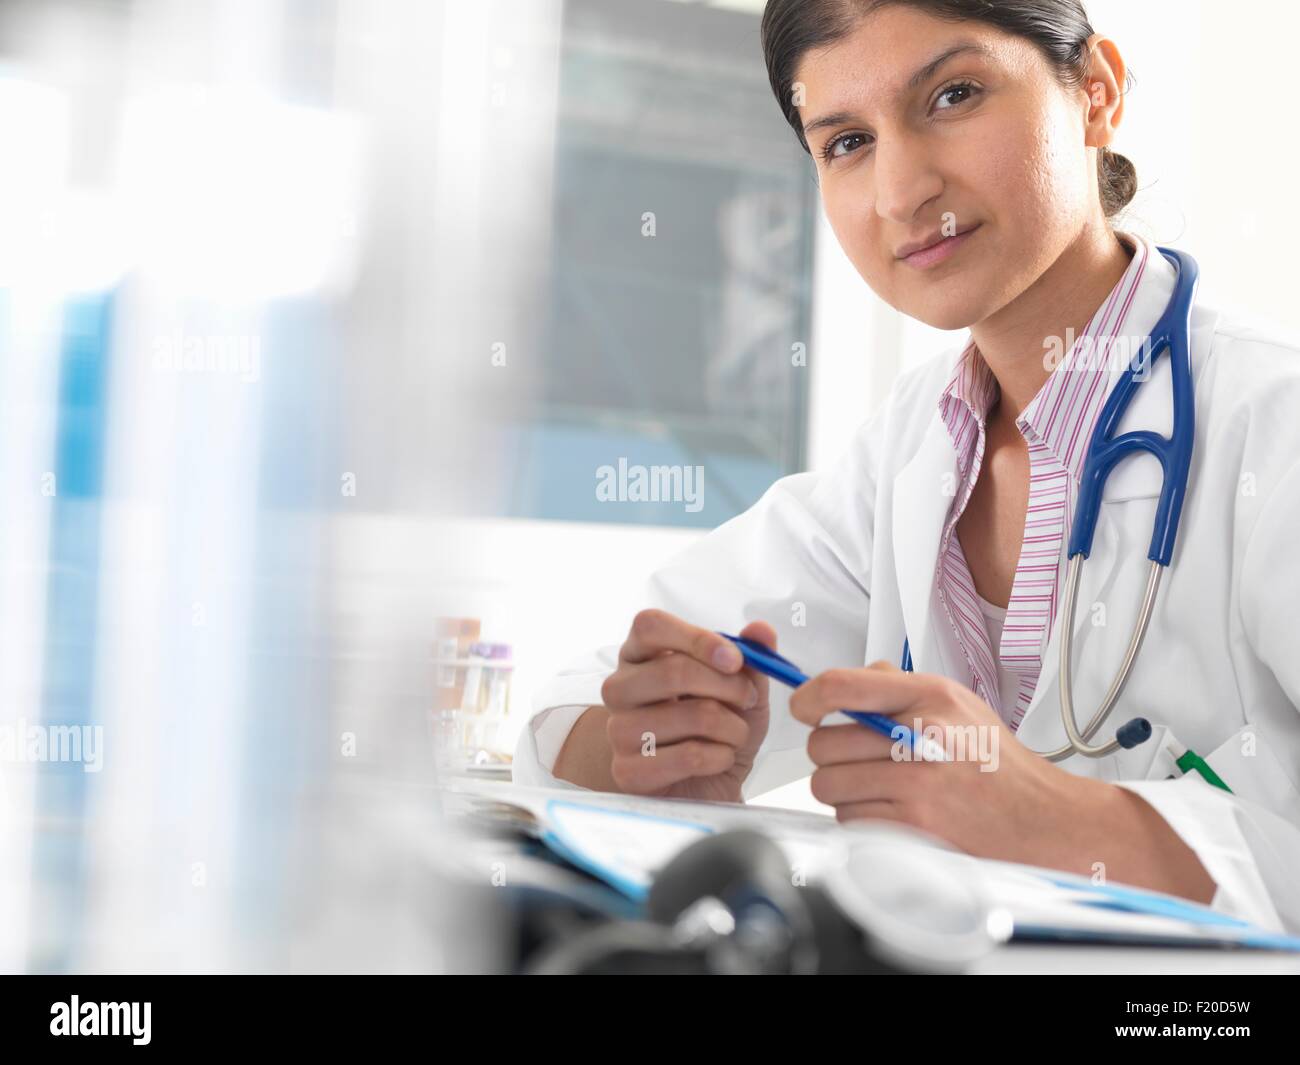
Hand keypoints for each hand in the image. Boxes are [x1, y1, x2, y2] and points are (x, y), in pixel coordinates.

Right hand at [600, 610, 774, 801]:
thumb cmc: (717, 728)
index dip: (696, 638)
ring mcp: (618, 730)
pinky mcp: (627, 771)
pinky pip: (689, 756)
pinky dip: (721, 757)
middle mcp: (619, 688)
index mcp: (640, 654)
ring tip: (734, 735)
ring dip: (732, 728)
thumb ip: (752, 655)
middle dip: (729, 686)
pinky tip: (720, 759)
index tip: (734, 659)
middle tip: (748, 699)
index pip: (650, 626)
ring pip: (691, 716)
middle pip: (674, 671)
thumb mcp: (742, 687)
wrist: (709, 785)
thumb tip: (761, 630)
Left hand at [789, 662, 1089, 866]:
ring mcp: (918, 786)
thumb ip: (898, 686)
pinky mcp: (913, 828)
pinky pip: (849, 820)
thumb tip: (846, 684)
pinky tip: (894, 812)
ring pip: (829, 786)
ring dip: (844, 791)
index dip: (808, 697)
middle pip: (823, 744)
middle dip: (831, 756)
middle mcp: (922, 737)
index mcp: (930, 697)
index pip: (841, 686)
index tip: (803, 708)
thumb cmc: (996, 761)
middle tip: (859, 760)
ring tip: (882, 788)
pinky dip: (861, 819)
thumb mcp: (956, 703)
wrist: (1043, 820)